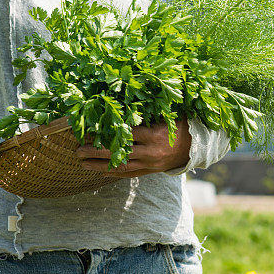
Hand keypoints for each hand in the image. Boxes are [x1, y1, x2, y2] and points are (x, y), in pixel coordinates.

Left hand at [75, 117, 191, 177]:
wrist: (196, 147)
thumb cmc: (179, 124)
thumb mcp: (166, 114)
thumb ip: (146, 110)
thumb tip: (121, 99)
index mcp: (154, 135)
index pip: (126, 134)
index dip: (107, 133)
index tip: (89, 130)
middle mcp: (150, 152)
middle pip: (119, 153)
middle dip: (97, 152)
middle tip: (78, 150)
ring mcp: (149, 164)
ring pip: (121, 166)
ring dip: (100, 166)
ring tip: (82, 163)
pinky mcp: (150, 171)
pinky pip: (129, 174)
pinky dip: (113, 173)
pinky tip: (99, 172)